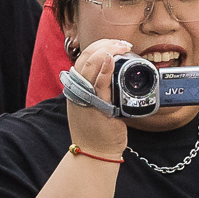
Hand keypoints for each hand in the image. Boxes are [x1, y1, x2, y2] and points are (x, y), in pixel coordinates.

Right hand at [64, 39, 131, 160]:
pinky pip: (99, 84)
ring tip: (120, 47)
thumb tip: (117, 76)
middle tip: (121, 44)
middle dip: (104, 45)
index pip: (83, 58)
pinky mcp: (97, 107)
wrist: (95, 153)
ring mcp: (85, 98)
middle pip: (85, 58)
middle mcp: (77, 90)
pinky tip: (110, 59)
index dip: (99, 46)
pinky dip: (104, 70)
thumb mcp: (95, 105)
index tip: (115, 44)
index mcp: (77, 88)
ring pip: (89, 67)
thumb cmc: (97, 131)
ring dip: (106, 51)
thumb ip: (102, 90)